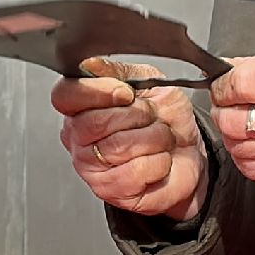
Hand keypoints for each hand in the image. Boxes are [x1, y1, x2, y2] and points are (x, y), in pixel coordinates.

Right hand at [51, 57, 207, 221]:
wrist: (188, 153)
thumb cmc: (165, 118)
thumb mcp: (147, 81)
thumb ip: (117, 72)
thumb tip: (91, 64)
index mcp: (81, 105)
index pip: (65, 95)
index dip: (96, 92)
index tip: (126, 93)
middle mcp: (78, 136)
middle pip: (93, 122)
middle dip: (136, 116)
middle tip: (151, 117)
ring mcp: (90, 165)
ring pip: (117, 146)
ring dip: (153, 138)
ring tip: (159, 138)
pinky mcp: (109, 189)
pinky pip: (134, 171)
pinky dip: (158, 162)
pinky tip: (159, 159)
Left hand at [209, 50, 254, 199]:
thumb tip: (224, 70)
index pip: (238, 83)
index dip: (223, 85)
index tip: (224, 87)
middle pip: (230, 120)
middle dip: (225, 112)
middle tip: (232, 108)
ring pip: (236, 148)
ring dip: (236, 137)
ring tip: (253, 127)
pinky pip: (250, 170)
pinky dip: (250, 158)